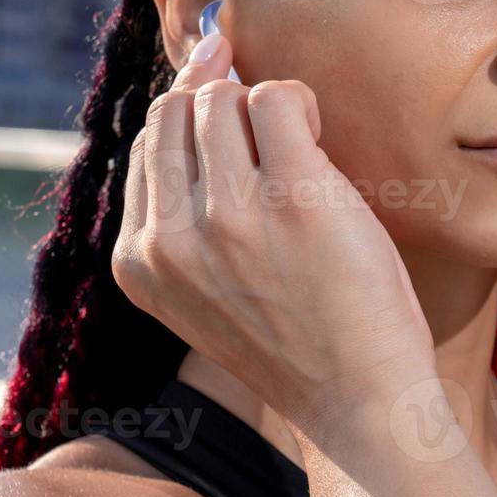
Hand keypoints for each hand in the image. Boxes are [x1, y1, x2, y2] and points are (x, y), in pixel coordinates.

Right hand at [112, 32, 436, 436]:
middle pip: (176, 111)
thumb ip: (187, 217)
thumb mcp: (209, 289)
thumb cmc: (300, 339)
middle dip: (225, 104)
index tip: (231, 110)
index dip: (192, 118)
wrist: (358, 401)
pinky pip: (276, 99)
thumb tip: (200, 95)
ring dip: (265, 106)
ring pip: (222, 99)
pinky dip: (299, 102)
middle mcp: (170, 238)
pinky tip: (319, 139)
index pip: (148, 147)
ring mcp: (227, 216)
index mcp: (138, 263)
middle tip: (275, 132)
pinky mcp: (292, 196)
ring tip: (302, 148)